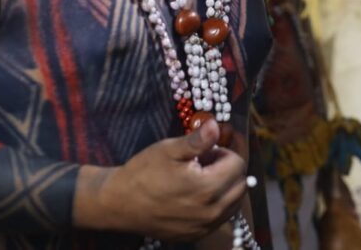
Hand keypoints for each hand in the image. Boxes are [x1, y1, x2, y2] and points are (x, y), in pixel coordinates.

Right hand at [87, 118, 247, 241]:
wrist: (119, 204)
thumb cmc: (143, 173)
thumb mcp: (169, 149)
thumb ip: (198, 140)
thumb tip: (216, 126)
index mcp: (207, 188)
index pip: (238, 164)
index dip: (224, 152)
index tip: (206, 151)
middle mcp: (211, 212)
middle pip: (241, 184)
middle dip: (228, 169)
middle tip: (204, 163)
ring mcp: (204, 226)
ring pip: (234, 202)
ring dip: (226, 187)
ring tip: (200, 178)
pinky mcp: (197, 235)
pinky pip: (221, 218)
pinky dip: (217, 204)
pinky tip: (197, 195)